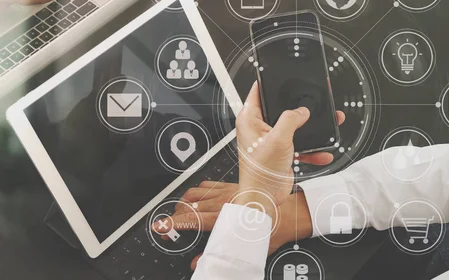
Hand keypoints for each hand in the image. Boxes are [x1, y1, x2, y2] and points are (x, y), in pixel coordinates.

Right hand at [170, 182, 312, 270]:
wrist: (288, 213)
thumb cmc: (271, 230)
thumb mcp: (247, 250)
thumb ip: (220, 256)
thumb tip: (200, 263)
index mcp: (225, 218)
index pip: (192, 220)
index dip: (173, 223)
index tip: (160, 226)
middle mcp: (224, 202)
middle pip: (189, 206)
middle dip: (174, 215)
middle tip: (168, 226)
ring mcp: (226, 192)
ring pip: (195, 193)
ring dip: (183, 203)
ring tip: (179, 213)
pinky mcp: (231, 187)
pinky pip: (207, 185)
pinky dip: (197, 191)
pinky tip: (196, 198)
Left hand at [235, 82, 345, 208]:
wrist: (265, 198)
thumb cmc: (260, 171)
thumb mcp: (278, 138)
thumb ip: (291, 120)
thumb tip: (301, 111)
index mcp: (250, 119)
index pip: (258, 92)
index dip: (269, 83)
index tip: (282, 75)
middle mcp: (258, 127)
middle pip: (280, 109)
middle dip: (298, 108)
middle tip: (312, 100)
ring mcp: (270, 140)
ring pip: (294, 127)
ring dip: (310, 130)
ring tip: (327, 125)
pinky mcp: (281, 152)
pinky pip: (299, 145)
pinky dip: (311, 149)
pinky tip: (323, 152)